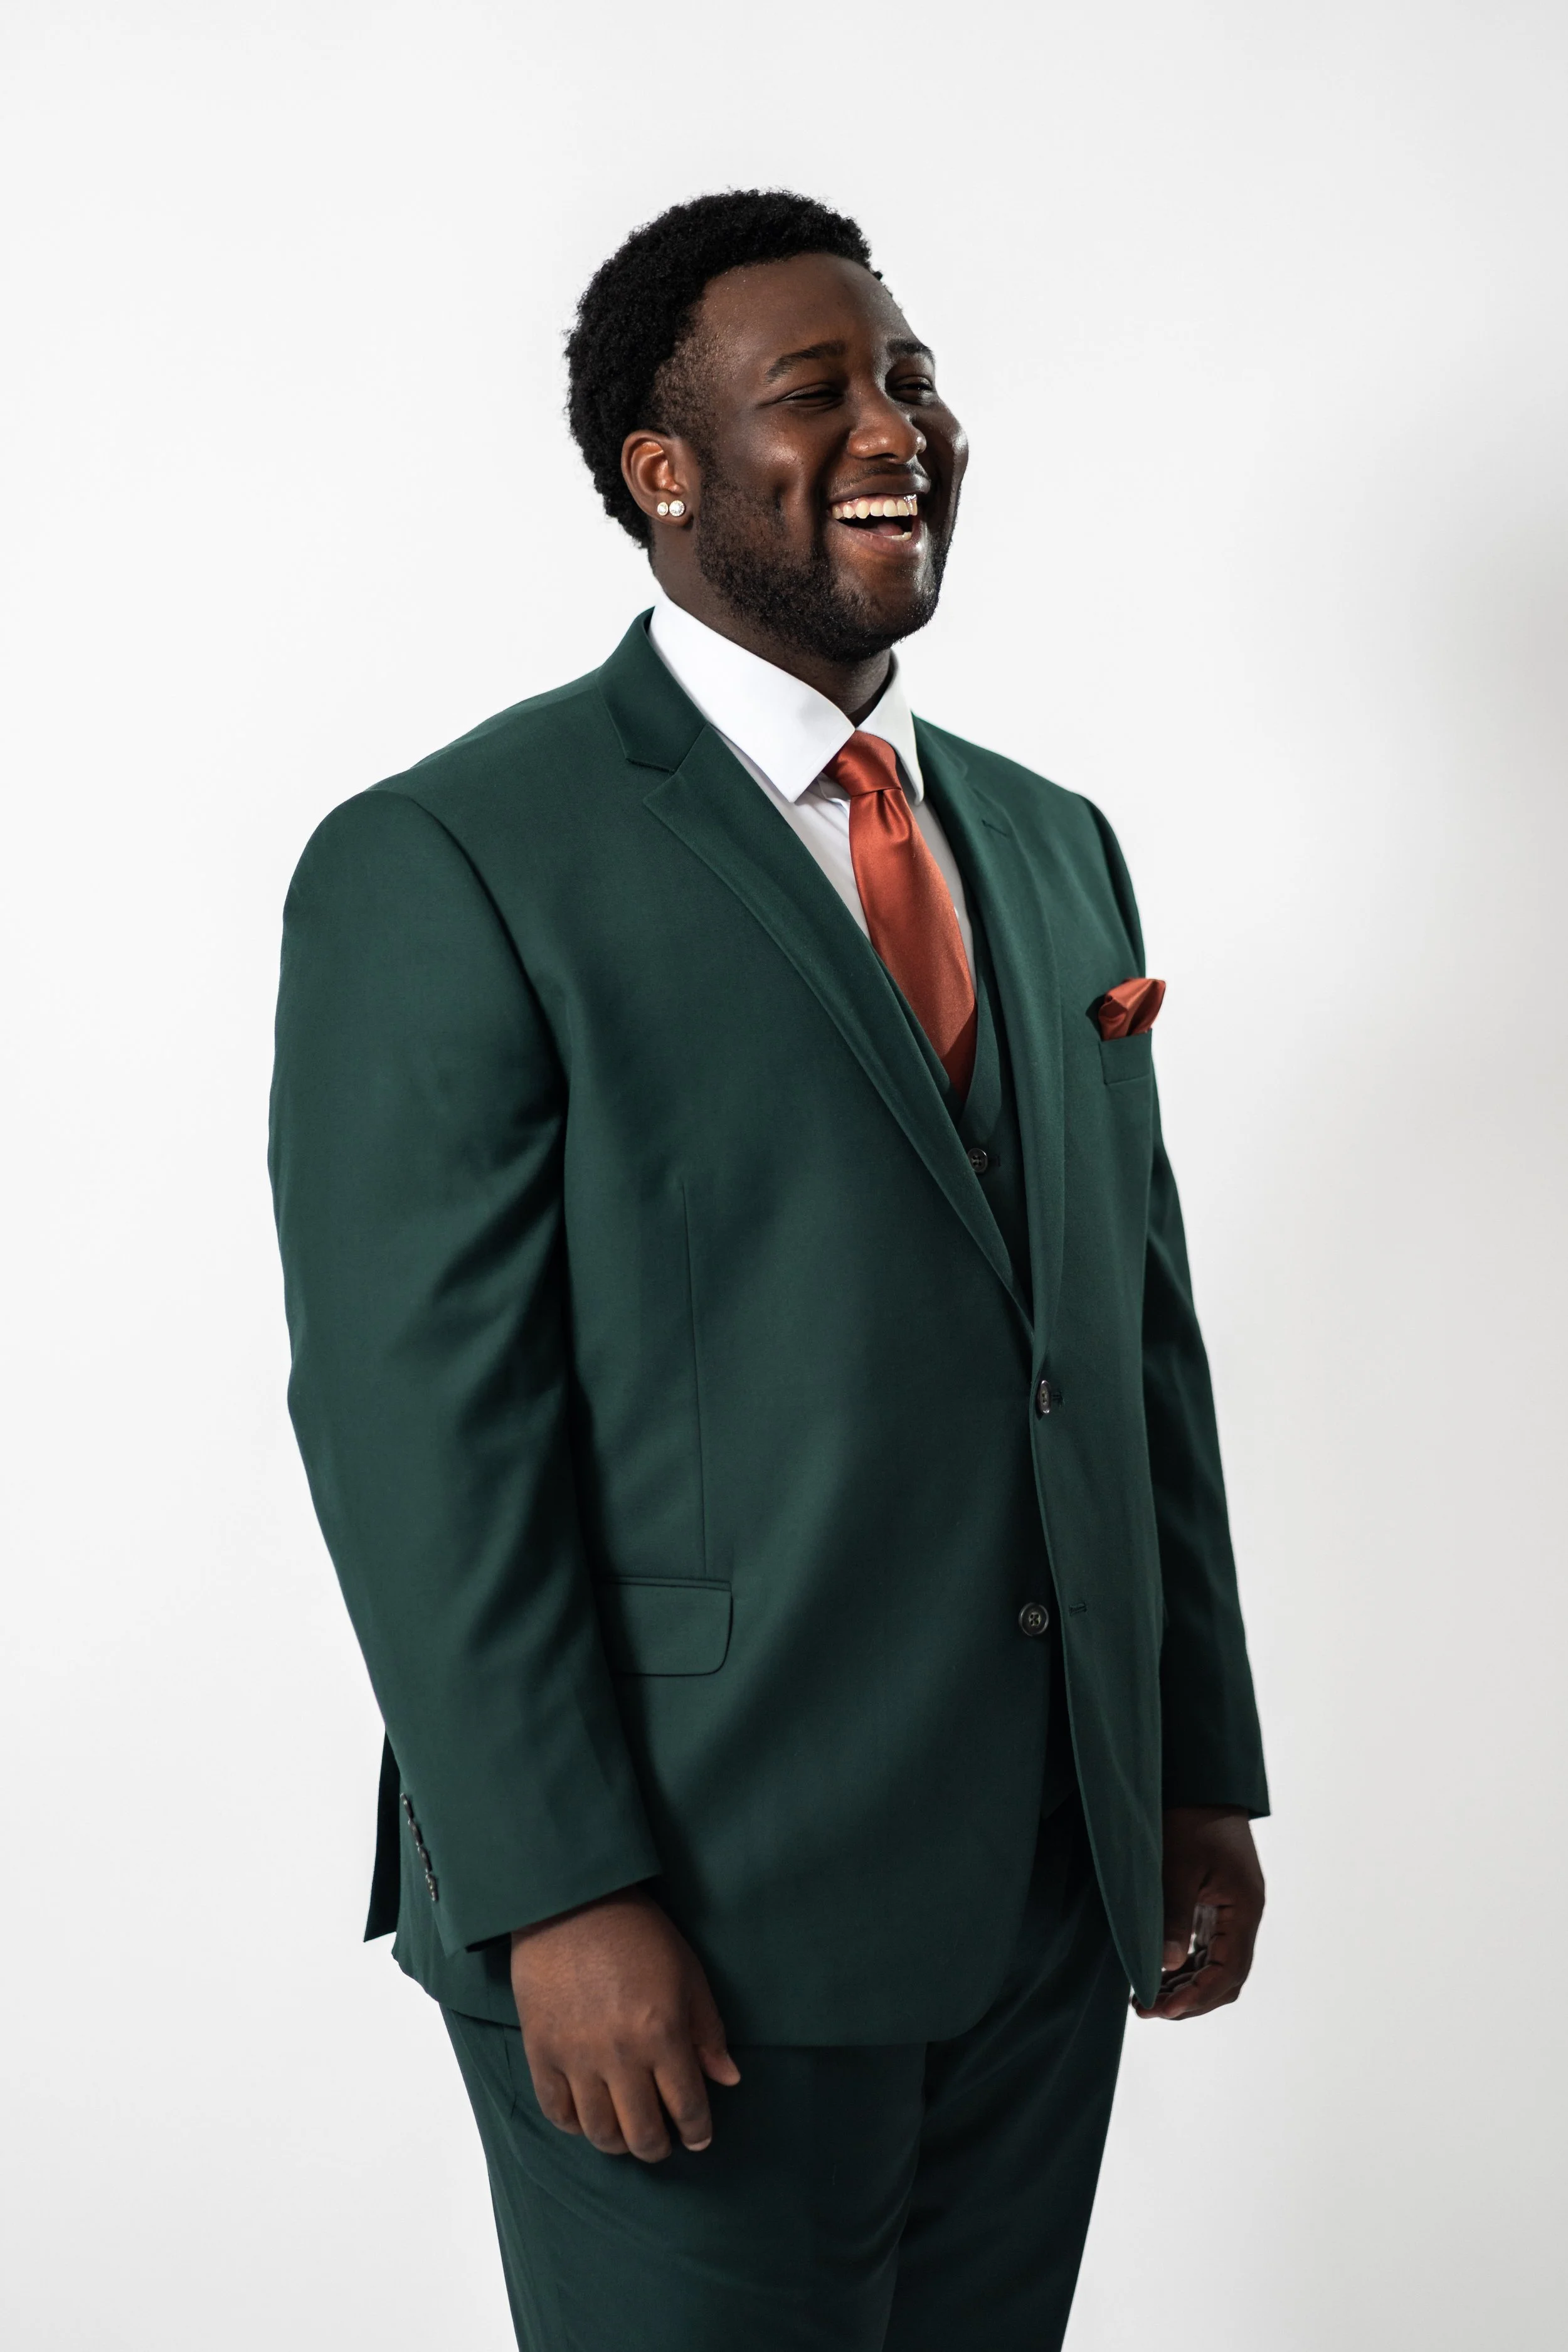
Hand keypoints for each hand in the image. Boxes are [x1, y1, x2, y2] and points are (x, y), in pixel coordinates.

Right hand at [509, 1887, 740, 2160]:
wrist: (570, 1901)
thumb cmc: (637, 1932)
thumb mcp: (687, 1972)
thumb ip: (707, 2031)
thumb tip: (728, 2079)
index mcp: (662, 2033)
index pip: (687, 2106)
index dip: (697, 2131)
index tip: (699, 2138)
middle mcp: (620, 2054)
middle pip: (642, 2133)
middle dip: (658, 2147)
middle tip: (663, 2142)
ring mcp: (576, 2056)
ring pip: (599, 2132)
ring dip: (618, 2143)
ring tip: (627, 2133)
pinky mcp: (541, 2051)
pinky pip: (557, 2111)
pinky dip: (575, 2125)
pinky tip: (588, 2118)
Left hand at [1134, 1805, 1264, 2021]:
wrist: (1200, 1783)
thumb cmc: (1190, 1819)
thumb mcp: (1177, 1867)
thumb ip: (1173, 1917)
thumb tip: (1165, 1967)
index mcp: (1244, 1908)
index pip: (1229, 1971)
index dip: (1198, 1995)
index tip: (1164, 2009)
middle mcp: (1243, 1915)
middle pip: (1226, 1977)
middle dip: (1190, 1999)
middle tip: (1148, 2010)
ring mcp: (1231, 1911)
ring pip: (1216, 1966)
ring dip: (1185, 1986)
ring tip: (1145, 1999)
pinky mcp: (1216, 1905)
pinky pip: (1206, 1948)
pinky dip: (1184, 1966)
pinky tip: (1156, 1974)